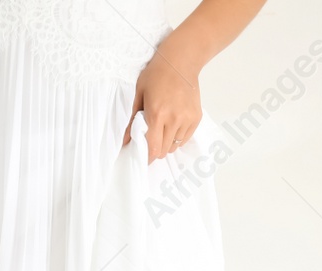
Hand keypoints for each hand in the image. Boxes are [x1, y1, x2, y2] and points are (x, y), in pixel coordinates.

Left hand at [124, 45, 201, 162]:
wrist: (181, 61)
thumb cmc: (157, 74)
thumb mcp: (139, 94)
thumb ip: (132, 120)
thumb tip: (125, 140)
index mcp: (157, 114)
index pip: (154, 148)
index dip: (148, 157)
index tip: (143, 158)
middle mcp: (174, 119)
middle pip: (164, 151)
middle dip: (156, 150)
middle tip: (151, 140)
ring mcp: (187, 119)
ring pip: (175, 146)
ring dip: (167, 143)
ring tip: (162, 128)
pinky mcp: (196, 118)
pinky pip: (185, 138)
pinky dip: (177, 137)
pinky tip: (173, 124)